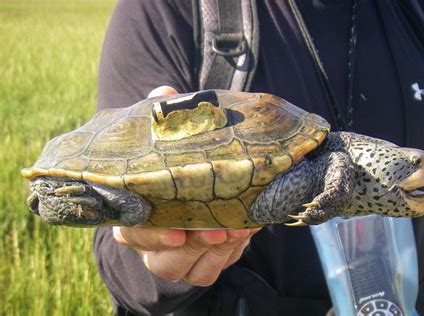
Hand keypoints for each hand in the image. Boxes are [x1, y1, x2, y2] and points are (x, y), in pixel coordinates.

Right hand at [113, 85, 261, 286]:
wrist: (198, 187)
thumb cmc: (175, 164)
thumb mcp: (169, 141)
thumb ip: (166, 119)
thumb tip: (165, 92)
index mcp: (135, 212)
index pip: (131, 232)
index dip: (152, 234)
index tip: (179, 230)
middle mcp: (149, 240)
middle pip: (160, 258)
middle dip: (193, 245)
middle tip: (221, 229)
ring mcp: (173, 255)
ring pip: (186, 269)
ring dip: (215, 252)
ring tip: (241, 228)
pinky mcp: (197, 264)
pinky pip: (207, 273)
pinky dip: (227, 257)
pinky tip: (243, 234)